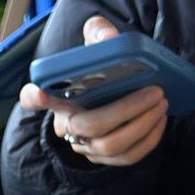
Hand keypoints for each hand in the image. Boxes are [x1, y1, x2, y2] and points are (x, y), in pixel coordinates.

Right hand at [19, 16, 167, 165]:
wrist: (115, 94)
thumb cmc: (102, 72)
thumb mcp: (97, 49)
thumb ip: (99, 35)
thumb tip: (107, 38)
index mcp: (58, 98)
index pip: (33, 98)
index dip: (33, 97)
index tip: (38, 91)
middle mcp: (68, 126)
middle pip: (87, 126)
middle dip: (124, 110)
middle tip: (154, 91)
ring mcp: (86, 146)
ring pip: (110, 145)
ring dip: (141, 125)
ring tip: (161, 103)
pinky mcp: (105, 159)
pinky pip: (127, 157)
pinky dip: (148, 139)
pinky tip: (159, 120)